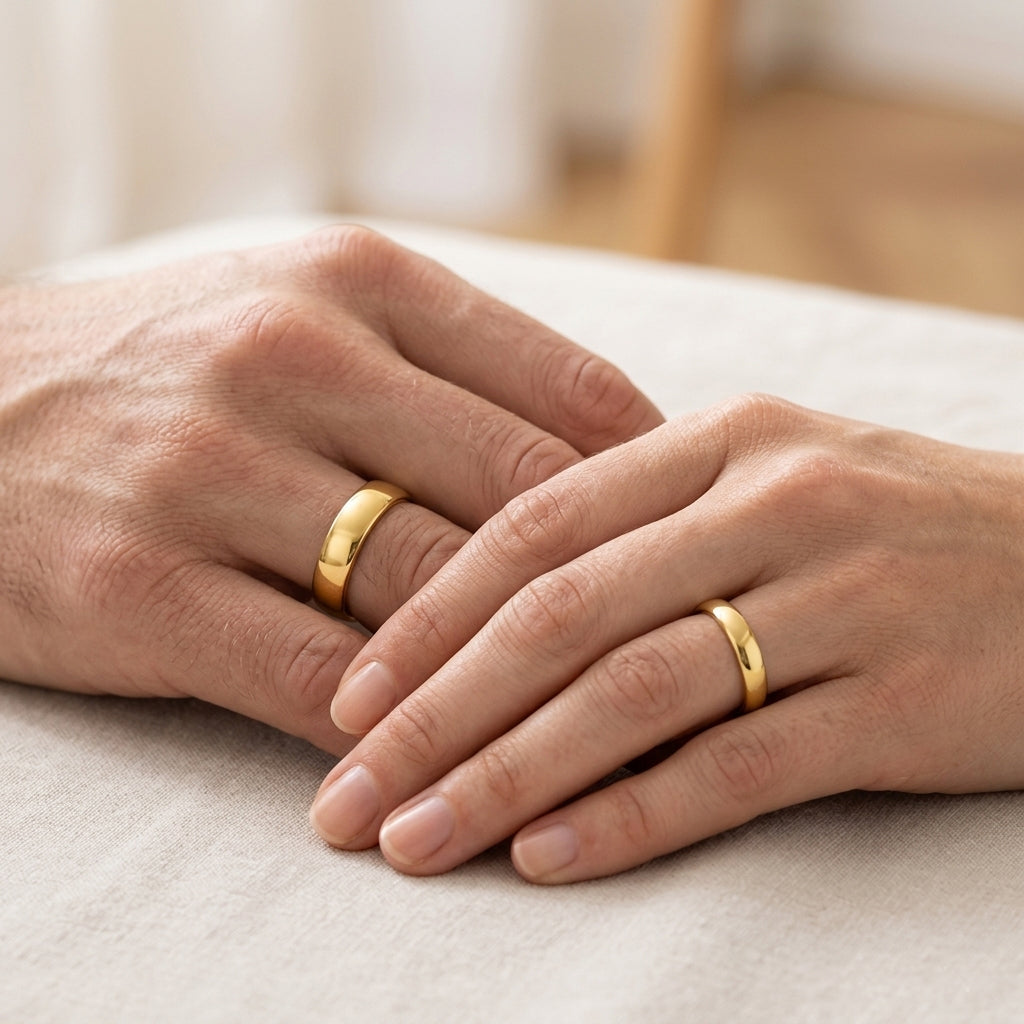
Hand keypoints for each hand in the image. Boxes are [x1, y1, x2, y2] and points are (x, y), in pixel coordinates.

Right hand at [0, 226, 660, 753]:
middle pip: (522, 499)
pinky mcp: (142, 587)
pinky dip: (404, 734)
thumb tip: (613, 451)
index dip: (655, 490)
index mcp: (361, 283)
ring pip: (430, 597)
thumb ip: (453, 369)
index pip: (568, 394)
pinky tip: (456, 762)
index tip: (691, 559)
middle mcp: (295, 359)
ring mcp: (214, 472)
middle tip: (684, 660)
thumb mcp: (312, 310)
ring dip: (522, 681)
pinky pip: (318, 682)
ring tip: (600, 735)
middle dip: (614, 595)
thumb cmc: (174, 364)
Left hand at [310, 394, 1023, 878]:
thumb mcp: (766, 485)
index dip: (428, 617)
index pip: (533, 527)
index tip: (347, 697)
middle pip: (562, 614)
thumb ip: (641, 526)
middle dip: (435, 713)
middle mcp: (774, 502)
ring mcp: (844, 596)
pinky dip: (634, 816)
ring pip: (635, 691)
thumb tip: (488, 616)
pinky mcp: (907, 700)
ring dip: (509, 776)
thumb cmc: (889, 527)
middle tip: (347, 797)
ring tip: (417, 842)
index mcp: (720, 441)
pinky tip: (550, 858)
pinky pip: (741, 765)